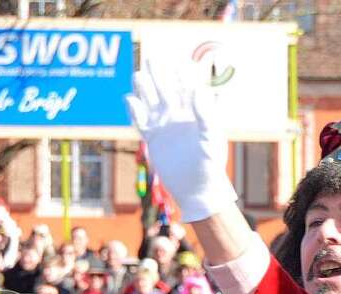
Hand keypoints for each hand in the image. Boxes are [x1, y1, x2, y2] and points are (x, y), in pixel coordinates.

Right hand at [125, 61, 236, 221]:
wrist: (197, 188)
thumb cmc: (210, 164)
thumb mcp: (210, 137)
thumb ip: (205, 113)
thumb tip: (198, 90)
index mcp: (193, 114)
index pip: (185, 89)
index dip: (180, 75)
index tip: (175, 61)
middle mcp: (177, 118)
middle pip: (165, 91)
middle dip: (158, 75)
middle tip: (151, 59)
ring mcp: (164, 128)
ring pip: (150, 103)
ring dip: (144, 90)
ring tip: (137, 75)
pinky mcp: (152, 140)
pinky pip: (140, 121)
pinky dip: (134, 111)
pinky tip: (129, 99)